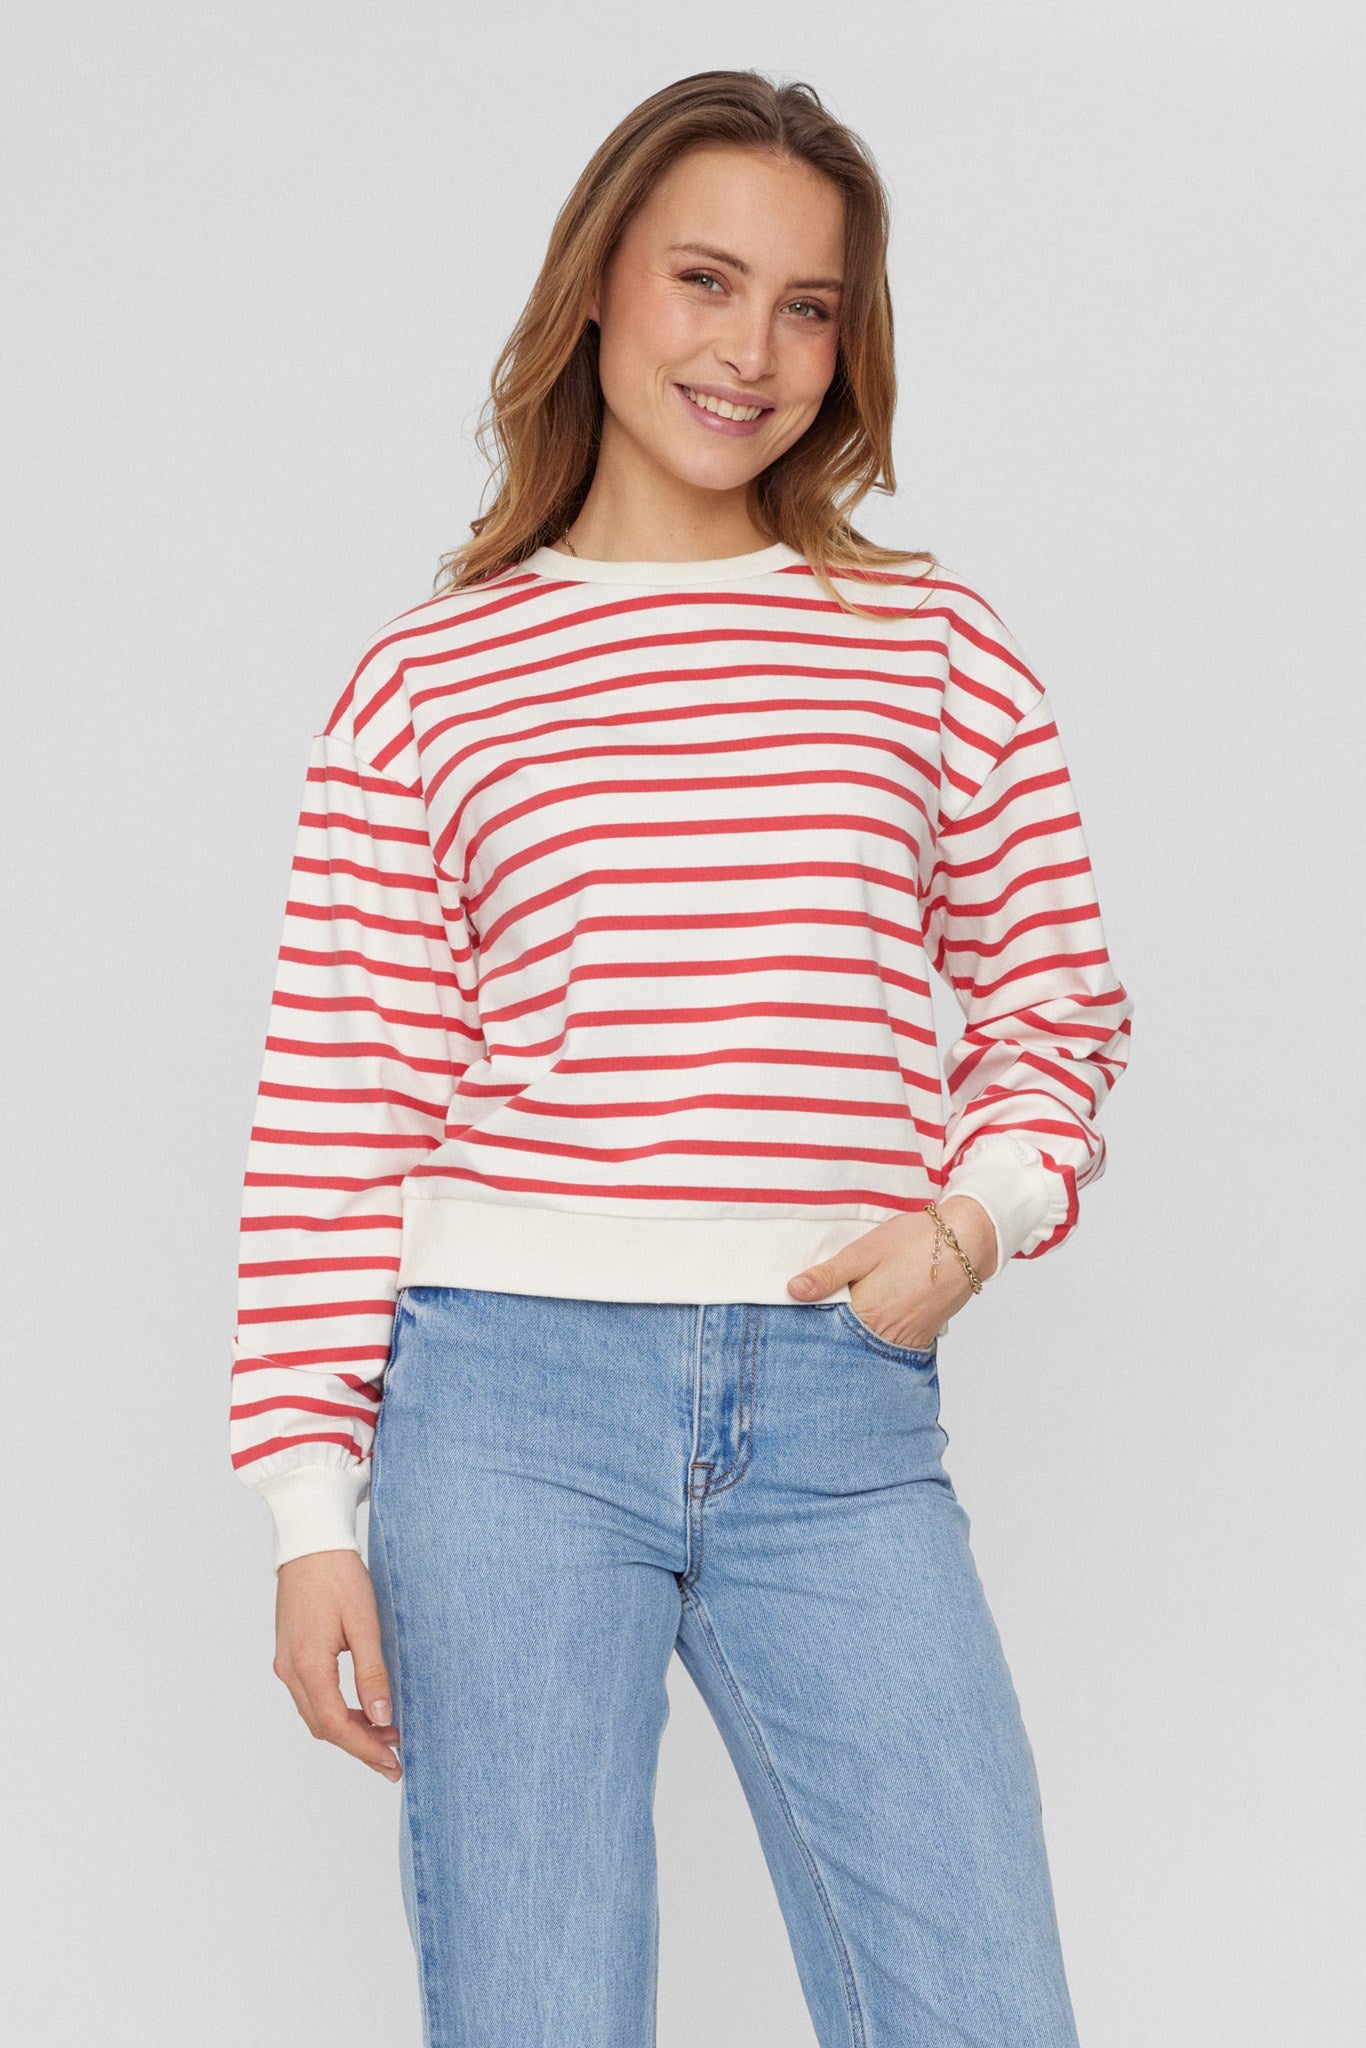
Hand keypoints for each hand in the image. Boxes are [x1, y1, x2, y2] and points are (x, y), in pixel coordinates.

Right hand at [272, 1549, 401, 1779]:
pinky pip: (311, 1697)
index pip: (336, 1725)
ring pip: (315, 1715)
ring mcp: (286, 1663)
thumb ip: (372, 1673)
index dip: (365, 1749)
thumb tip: (382, 1717)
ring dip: (348, 1730)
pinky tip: (361, 1709)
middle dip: (359, 1746)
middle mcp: (290, 1670)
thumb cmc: (338, 1575)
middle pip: (323, 1726)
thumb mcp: (364, 1623)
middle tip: (394, 1757)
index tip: (392, 1763)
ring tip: (384, 1734)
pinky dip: (336, 1711)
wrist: (310, 1543)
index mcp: (308, 1664)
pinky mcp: (290, 1655)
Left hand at [785, 1196, 997, 1349]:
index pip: (825, 1328)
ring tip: (849, 1311)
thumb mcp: (865, 1251)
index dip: (812, 1318)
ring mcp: (906, 1338)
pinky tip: (874, 1315)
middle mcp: (885, 1334)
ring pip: (868, 1344)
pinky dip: (878, 1334)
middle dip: (831, 1330)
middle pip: (846, 1341)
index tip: (799, 1311)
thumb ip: (829, 1275)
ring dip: (855, 1334)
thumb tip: (793, 1291)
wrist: (966, 1242)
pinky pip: (891, 1343)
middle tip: (819, 1314)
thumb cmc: (915, 1240)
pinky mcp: (922, 1336)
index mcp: (866, 1313)